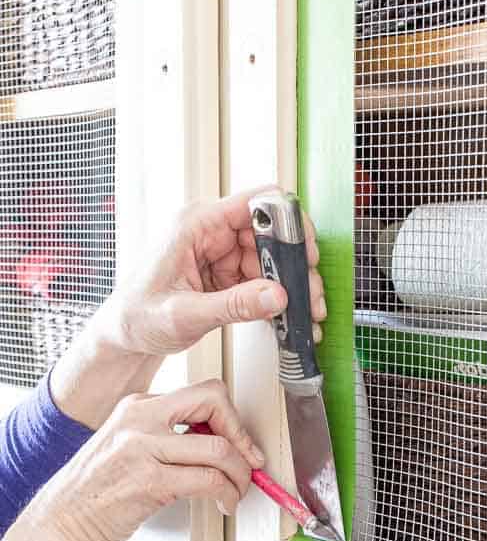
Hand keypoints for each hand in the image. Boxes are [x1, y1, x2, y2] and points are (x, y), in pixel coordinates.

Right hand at [32, 379, 261, 540]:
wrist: (63, 522)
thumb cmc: (97, 490)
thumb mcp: (127, 445)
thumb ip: (166, 435)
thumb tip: (218, 441)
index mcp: (138, 405)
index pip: (202, 393)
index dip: (231, 419)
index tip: (241, 442)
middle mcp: (140, 418)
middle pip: (214, 403)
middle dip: (242, 437)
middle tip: (249, 462)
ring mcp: (143, 448)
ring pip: (219, 449)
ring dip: (240, 476)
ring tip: (237, 491)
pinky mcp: (150, 481)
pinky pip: (209, 481)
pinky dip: (228, 495)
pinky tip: (224, 504)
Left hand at [51, 186, 325, 429]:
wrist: (122, 337)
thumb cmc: (137, 317)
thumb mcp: (186, 315)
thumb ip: (234, 306)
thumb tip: (276, 296)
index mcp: (196, 225)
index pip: (254, 203)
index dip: (288, 222)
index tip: (305, 251)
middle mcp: (211, 234)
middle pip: (270, 235)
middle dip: (295, 265)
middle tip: (309, 294)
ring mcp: (219, 255)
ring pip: (270, 261)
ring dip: (290, 286)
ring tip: (304, 313)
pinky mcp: (225, 276)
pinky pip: (260, 281)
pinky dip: (276, 300)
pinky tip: (288, 318)